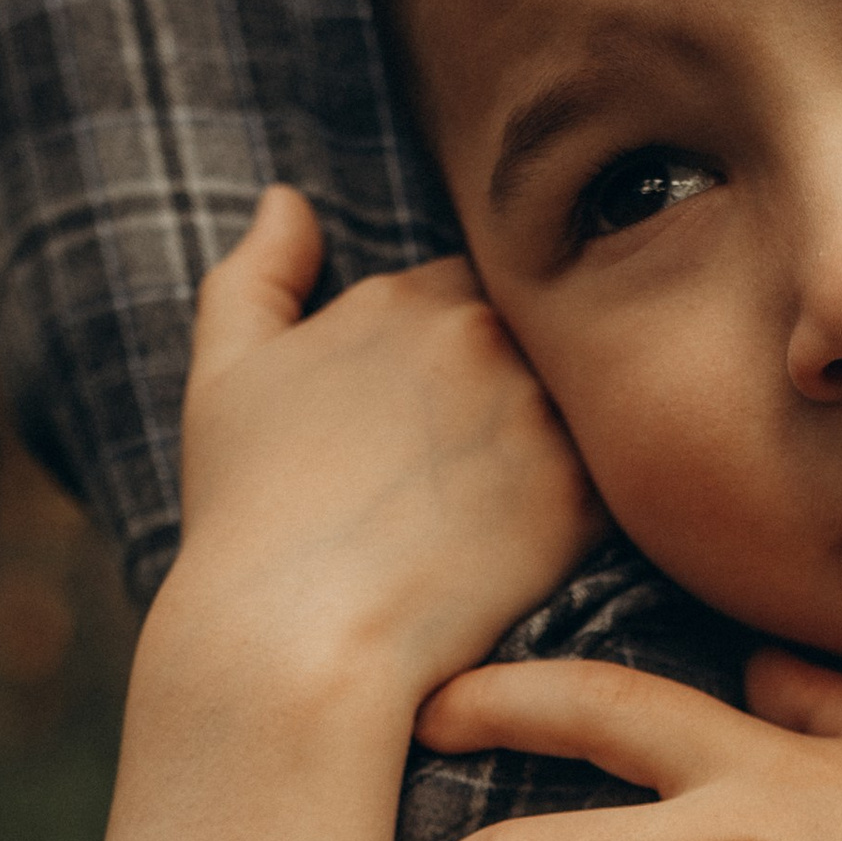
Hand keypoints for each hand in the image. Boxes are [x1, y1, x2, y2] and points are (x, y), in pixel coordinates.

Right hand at [172, 187, 601, 695]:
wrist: (297, 642)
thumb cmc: (250, 516)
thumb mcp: (224, 375)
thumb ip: (257, 273)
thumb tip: (288, 198)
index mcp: (407, 295)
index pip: (474, 286)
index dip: (459, 350)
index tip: (438, 412)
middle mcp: (482, 334)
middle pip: (537, 336)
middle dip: (519, 384)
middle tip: (480, 465)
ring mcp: (539, 412)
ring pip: (583, 398)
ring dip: (566, 435)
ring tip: (518, 502)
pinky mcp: (584, 498)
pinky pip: (618, 473)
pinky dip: (599, 497)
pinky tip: (554, 538)